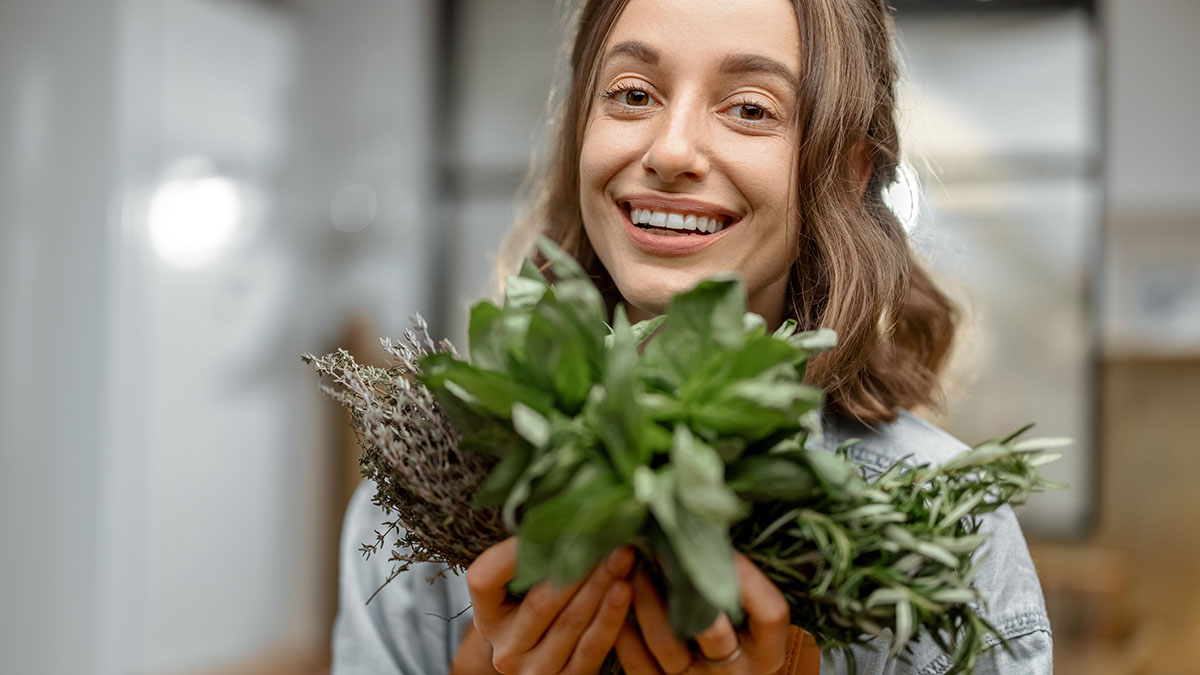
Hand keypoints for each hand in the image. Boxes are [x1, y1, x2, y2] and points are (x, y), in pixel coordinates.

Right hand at [458, 537, 634, 674]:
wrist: (552, 653)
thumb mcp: (526, 581)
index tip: (546, 523)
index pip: (484, 579)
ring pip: (570, 624)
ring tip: (622, 556)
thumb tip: (571, 502)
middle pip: (540, 603)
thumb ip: (537, 551)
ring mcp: (534, 671)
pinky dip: (611, 618)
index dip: (511, 552)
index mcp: (487, 615)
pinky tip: (625, 590)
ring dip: (600, 587)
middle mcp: (506, 648)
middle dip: (577, 566)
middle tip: (606, 535)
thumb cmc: (543, 601)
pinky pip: (591, 649)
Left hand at [615, 553, 789, 674]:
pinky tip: (620, 602)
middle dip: (686, 585)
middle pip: (712, 631)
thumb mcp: (751, 618)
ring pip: (666, 643)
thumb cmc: (735, 635)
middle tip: (664, 550)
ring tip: (635, 569)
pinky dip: (624, 630)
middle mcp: (736, 672)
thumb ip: (740, 586)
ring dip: (646, 601)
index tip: (720, 547)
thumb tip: (711, 528)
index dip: (747, 577)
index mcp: (766, 651)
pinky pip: (636, 663)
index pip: (770, 614)